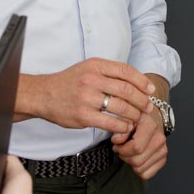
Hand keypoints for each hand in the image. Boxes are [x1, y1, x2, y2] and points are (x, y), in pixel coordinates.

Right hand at [29, 58, 154, 133]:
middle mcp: (92, 80)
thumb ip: (109, 72)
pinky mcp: (83, 116)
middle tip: (148, 107)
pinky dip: (122, 126)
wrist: (43, 95)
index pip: (126, 71)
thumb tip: (137, 81)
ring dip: (134, 114)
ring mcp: (87, 98)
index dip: (142, 81)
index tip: (150, 90)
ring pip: (121, 107)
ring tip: (138, 118)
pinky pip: (110, 122)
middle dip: (142, 100)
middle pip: (127, 90)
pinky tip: (125, 127)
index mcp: (96, 66)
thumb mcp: (88, 69)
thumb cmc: (69, 82)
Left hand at [112, 107, 167, 179]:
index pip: (136, 147)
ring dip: (130, 163)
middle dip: (124, 157)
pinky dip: (138, 169)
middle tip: (122, 149)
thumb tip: (117, 140)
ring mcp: (163, 150)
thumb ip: (120, 128)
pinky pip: (146, 174)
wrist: (153, 118)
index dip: (122, 149)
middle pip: (136, 161)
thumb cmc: (138, 119)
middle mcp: (159, 139)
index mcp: (150, 127)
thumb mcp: (126, 118)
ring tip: (130, 152)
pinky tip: (136, 158)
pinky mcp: (163, 159)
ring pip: (140, 169)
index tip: (116, 145)